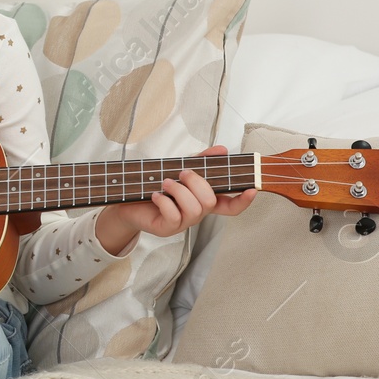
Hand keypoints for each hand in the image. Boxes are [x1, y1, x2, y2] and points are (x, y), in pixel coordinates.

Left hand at [96, 145, 257, 254]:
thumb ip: (201, 161)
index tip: (251, 189)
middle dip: (198, 183)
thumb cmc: (156, 186)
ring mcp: (182, 223)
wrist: (127, 203)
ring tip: (165, 183)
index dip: (243, 201)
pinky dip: (164, 201)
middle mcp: (196, 214)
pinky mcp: (166, 228)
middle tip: (182, 173)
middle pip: (211, 202)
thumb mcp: (179, 169)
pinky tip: (155, 195)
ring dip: (179, 191)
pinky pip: (173, 215)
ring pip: (195, 209)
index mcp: (202, 201)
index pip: (230, 206)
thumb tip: (222, 149)